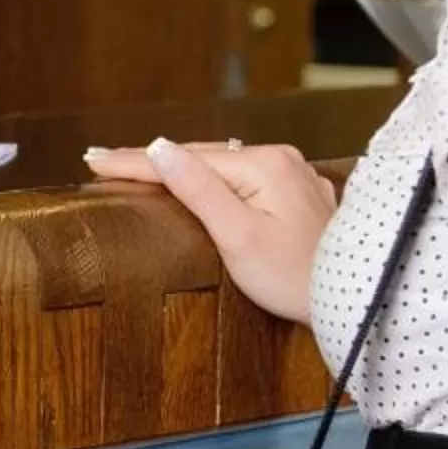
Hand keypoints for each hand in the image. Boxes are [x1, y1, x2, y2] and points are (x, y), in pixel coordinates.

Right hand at [83, 137, 335, 323]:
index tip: (93, 159)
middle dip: (154, 159)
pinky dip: (214, 176)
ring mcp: (294, 174)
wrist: (354, 301)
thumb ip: (198, 189)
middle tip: (104, 160)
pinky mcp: (300, 193)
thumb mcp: (238, 236)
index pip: (184, 158)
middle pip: (203, 156)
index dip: (135, 161)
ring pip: (224, 164)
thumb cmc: (294, 278)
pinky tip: (197, 177)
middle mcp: (281, 159)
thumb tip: (159, 147)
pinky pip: (245, 175)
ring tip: (140, 165)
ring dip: (182, 165)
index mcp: (263, 164)